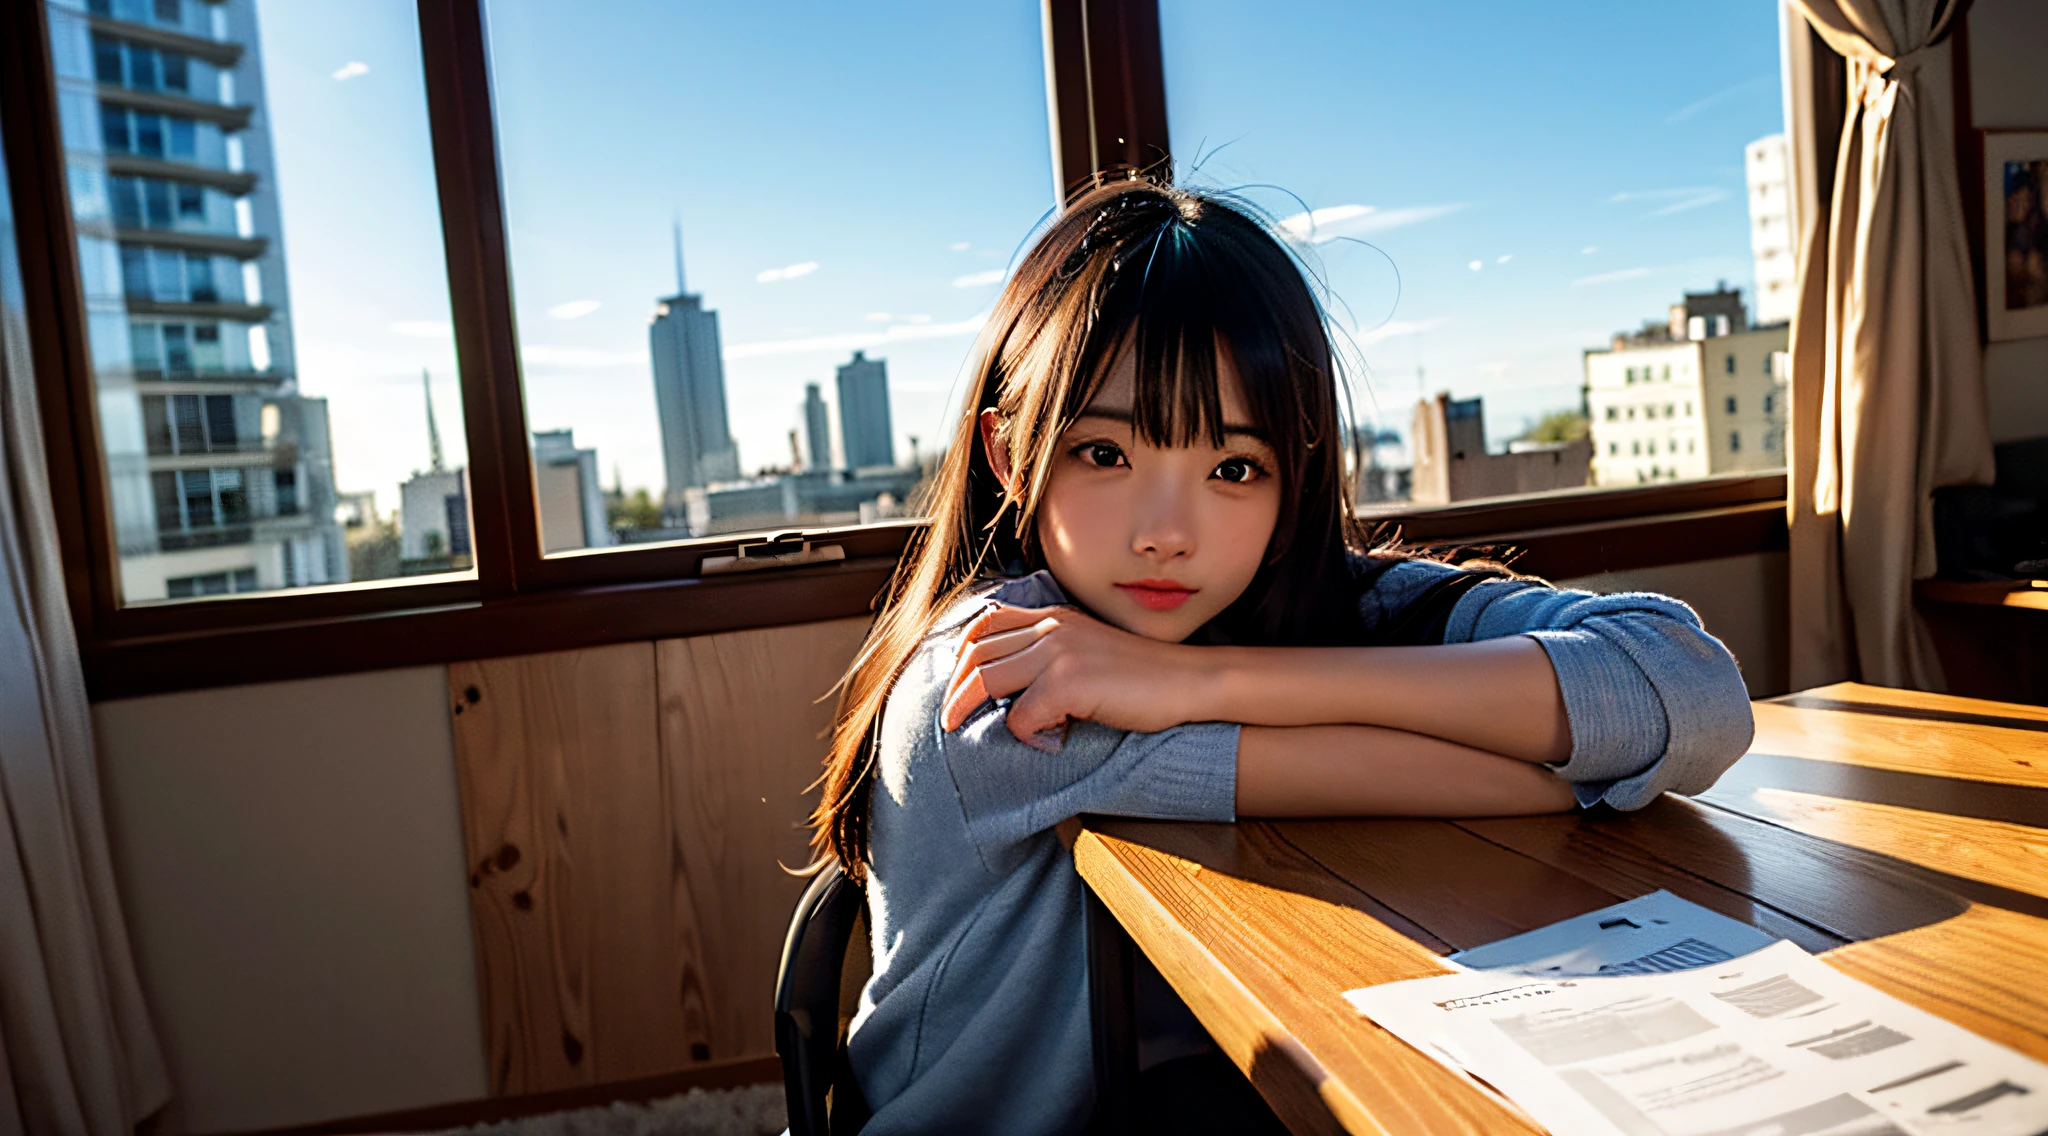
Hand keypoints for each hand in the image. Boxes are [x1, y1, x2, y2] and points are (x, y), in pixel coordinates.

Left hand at [941, 602, 1209, 743]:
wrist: (1190, 682)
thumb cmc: (1145, 677)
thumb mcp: (1091, 650)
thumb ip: (1054, 654)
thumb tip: (1012, 687)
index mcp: (1054, 617)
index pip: (986, 624)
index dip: (963, 655)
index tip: (958, 684)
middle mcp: (1051, 628)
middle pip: (976, 653)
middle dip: (955, 688)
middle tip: (950, 718)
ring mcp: (1059, 653)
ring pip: (986, 681)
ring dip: (972, 710)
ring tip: (966, 731)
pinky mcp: (1068, 684)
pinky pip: (1020, 716)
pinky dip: (1024, 735)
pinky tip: (1047, 742)